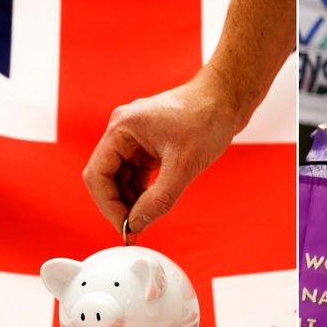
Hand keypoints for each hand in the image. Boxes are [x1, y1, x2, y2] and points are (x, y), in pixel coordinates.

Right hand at [82, 68, 240, 234]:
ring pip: (119, 178)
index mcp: (121, 128)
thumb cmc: (208, 116)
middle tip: (133, 228)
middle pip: (105, 177)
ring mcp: (133, 138)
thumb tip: (137, 224)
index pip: (98, 174)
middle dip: (118, 204)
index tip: (125, 226)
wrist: (228, 98)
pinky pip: (134, 173)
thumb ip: (158, 199)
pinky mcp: (146, 145)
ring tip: (144, 219)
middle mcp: (122, 132)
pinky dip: (140, 191)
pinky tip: (151, 204)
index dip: (108, 204)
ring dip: (129, 199)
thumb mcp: (184, 164)